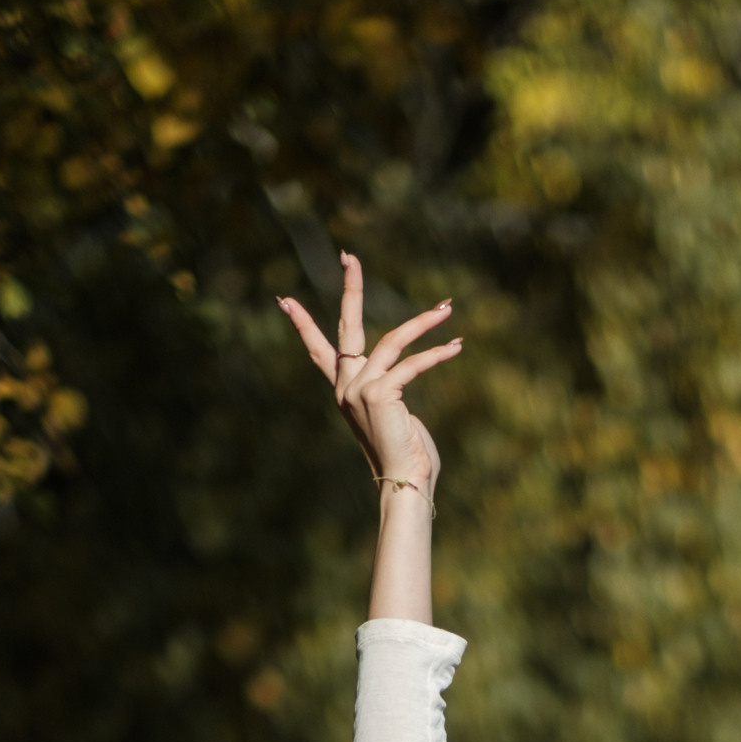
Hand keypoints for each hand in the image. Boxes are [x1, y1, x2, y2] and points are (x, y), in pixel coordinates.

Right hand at [278, 250, 461, 492]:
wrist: (406, 484)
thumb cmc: (407, 454)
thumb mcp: (394, 414)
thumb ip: (390, 388)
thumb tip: (401, 371)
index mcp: (344, 391)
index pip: (319, 351)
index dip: (303, 326)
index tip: (284, 302)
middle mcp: (346, 387)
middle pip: (347, 328)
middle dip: (351, 290)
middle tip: (350, 257)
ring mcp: (360, 389)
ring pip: (392, 341)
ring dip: (423, 323)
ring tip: (446, 309)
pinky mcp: (380, 394)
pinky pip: (411, 364)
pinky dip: (436, 355)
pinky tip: (455, 347)